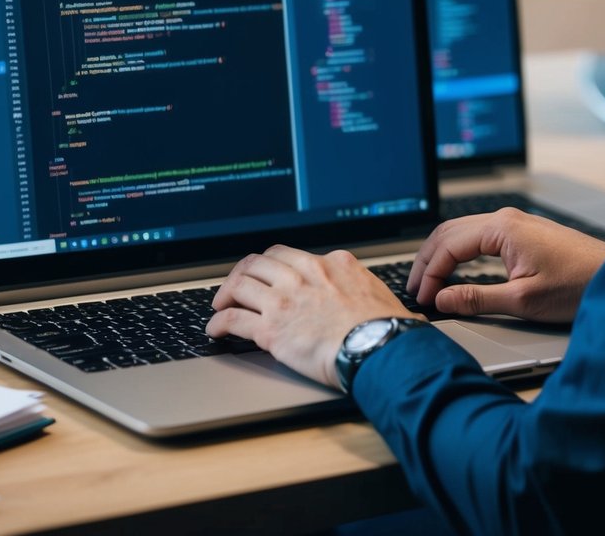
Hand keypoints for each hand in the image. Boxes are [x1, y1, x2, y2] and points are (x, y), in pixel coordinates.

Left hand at [207, 245, 419, 388]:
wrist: (382, 349)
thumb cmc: (388, 329)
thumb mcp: (379, 293)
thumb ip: (363, 287)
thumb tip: (378, 299)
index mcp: (332, 264)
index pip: (289, 254)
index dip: (272, 264)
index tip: (266, 272)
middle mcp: (304, 275)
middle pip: (258, 262)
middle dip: (243, 272)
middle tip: (236, 285)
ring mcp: (285, 300)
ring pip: (240, 285)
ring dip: (225, 294)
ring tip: (220, 305)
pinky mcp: (272, 329)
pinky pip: (234, 320)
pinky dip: (219, 323)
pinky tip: (216, 329)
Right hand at [410, 208, 604, 322]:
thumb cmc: (580, 285)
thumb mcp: (523, 300)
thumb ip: (476, 299)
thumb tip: (442, 299)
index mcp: (502, 228)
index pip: (448, 246)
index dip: (430, 274)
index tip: (423, 298)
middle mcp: (505, 219)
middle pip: (448, 233)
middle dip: (427, 262)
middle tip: (415, 289)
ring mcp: (514, 223)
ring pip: (460, 232)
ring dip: (441, 256)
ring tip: (428, 282)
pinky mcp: (522, 233)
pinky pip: (477, 237)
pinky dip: (458, 254)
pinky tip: (454, 270)